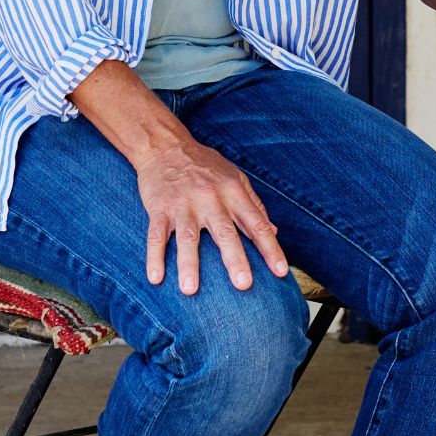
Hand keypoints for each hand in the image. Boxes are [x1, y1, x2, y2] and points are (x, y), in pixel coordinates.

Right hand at [133, 138, 289, 294]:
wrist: (166, 146)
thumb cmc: (205, 165)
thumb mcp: (236, 177)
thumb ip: (255, 205)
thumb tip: (274, 232)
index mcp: (233, 192)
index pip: (256, 223)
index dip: (270, 248)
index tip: (281, 272)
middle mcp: (210, 198)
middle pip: (224, 232)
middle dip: (234, 259)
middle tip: (243, 284)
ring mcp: (183, 204)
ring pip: (187, 237)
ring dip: (189, 264)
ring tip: (190, 290)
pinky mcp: (159, 208)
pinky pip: (156, 235)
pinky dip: (154, 256)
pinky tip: (156, 277)